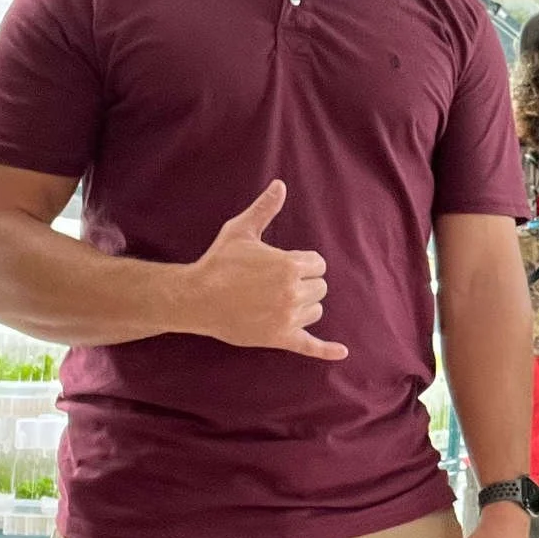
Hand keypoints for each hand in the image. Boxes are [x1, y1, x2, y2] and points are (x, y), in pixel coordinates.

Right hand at [180, 180, 346, 358]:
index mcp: (289, 266)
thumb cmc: (219, 262)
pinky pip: (310, 346)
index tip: (283, 264)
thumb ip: (265, 209)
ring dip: (304, 305)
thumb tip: (280, 184)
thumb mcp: (241, 231)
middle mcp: (293, 292)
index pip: (318, 265)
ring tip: (277, 300)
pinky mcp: (279, 338)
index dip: (303, 263)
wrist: (197, 298)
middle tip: (276, 282)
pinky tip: (342, 353)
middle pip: (320, 287)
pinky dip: (326, 351)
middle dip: (304, 283)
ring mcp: (287, 318)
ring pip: (315, 311)